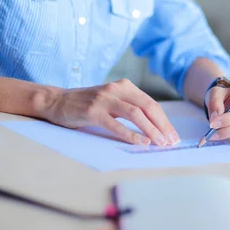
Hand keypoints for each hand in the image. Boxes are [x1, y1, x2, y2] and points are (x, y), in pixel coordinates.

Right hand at [44, 79, 179, 145]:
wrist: (57, 101)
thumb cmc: (86, 105)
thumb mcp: (111, 101)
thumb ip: (129, 107)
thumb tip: (154, 127)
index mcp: (124, 86)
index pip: (151, 103)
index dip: (164, 120)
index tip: (173, 136)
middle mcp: (116, 89)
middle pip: (147, 107)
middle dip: (162, 125)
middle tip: (171, 142)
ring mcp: (104, 99)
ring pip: (135, 114)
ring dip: (151, 130)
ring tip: (160, 143)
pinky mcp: (92, 111)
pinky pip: (116, 124)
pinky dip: (131, 134)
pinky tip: (141, 143)